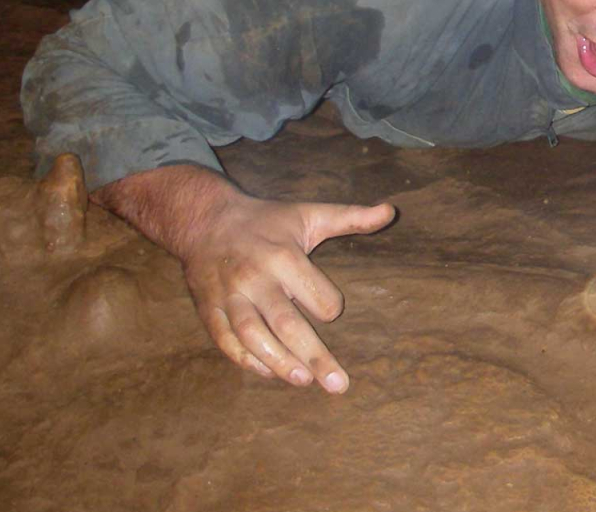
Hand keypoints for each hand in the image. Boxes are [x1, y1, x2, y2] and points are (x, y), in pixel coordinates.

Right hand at [180, 193, 394, 391]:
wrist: (205, 220)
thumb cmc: (267, 221)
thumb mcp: (309, 215)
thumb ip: (350, 218)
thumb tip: (390, 211)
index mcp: (283, 256)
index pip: (315, 295)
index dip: (329, 307)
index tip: (332, 311)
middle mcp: (255, 278)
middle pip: (285, 323)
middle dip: (313, 355)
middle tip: (337, 384)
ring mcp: (229, 296)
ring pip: (251, 336)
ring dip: (277, 361)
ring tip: (303, 381)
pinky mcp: (209, 309)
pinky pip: (225, 340)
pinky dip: (245, 360)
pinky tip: (268, 372)